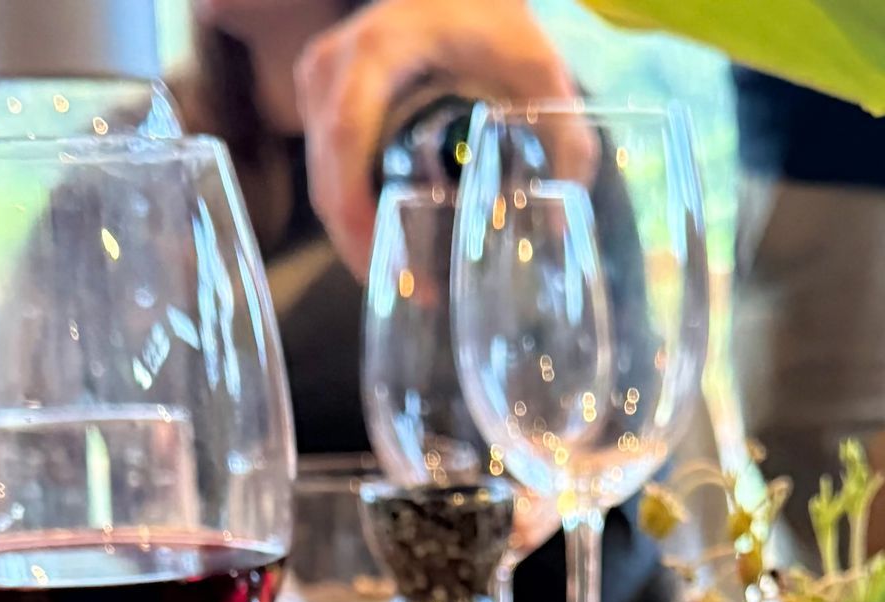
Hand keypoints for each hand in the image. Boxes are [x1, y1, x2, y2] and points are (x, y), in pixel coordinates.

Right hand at [295, 0, 578, 272]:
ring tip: (405, 278)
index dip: (357, 208)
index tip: (389, 264)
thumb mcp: (538, 70)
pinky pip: (327, 167)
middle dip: (360, 242)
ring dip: (356, 233)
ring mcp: (319, 81)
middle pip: (328, 172)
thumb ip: (565, 140)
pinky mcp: (320, 98)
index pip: (346, 136)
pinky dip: (353, 208)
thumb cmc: (493, 19)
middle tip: (409, 292)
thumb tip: (562, 224)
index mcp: (379, 51)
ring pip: (323, 178)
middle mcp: (333, 64)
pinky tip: (391, 240)